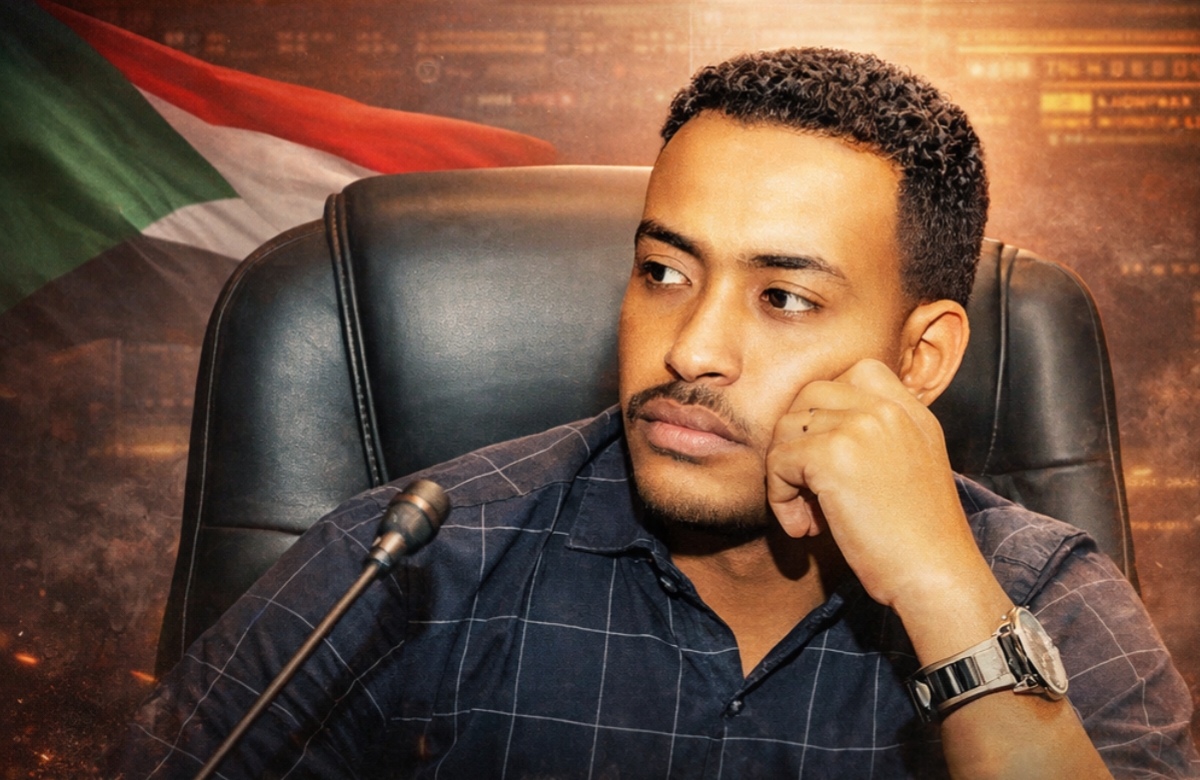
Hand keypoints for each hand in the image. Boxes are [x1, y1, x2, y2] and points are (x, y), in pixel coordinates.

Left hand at [764, 358, 985, 610]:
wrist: (937, 576)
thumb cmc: (916, 540)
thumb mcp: (910, 469)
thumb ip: (875, 439)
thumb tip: (807, 435)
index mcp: (911, 411)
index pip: (857, 372)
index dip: (827, 410)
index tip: (829, 457)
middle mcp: (888, 409)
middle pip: (809, 394)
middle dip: (796, 439)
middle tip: (808, 489)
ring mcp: (861, 426)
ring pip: (786, 428)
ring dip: (784, 474)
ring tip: (808, 516)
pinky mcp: (832, 454)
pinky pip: (777, 462)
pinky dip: (779, 498)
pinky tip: (804, 529)